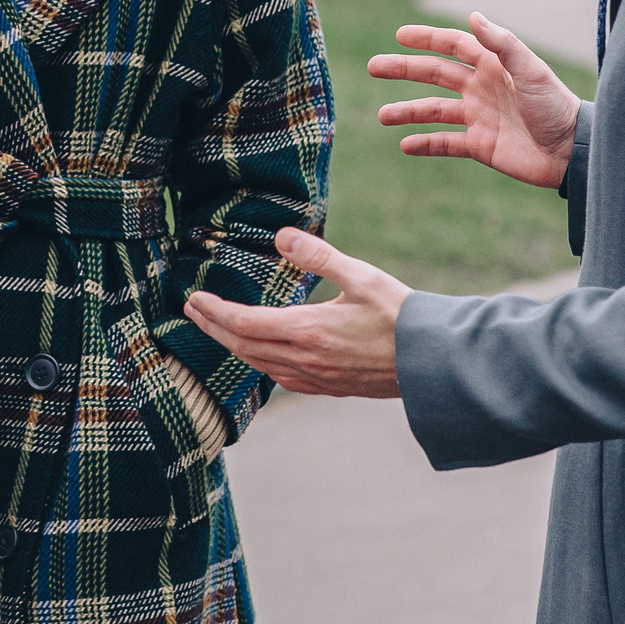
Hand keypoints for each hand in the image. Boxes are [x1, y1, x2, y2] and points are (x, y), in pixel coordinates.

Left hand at [181, 227, 410, 398]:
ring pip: (259, 365)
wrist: (434, 362)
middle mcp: (305, 359)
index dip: (213, 312)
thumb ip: (318, 256)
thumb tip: (281, 236)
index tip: (193, 299)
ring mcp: (316, 378)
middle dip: (211, 329)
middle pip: (242, 347)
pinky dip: (259, 365)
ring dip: (232, 346)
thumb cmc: (401, 315)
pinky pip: (281, 379)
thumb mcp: (362, 276)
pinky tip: (260, 356)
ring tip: (215, 329)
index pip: (243, 323)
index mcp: (308, 330)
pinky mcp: (329, 387)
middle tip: (190, 312)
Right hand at [371, 13, 578, 189]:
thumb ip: (502, 43)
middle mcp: (481, 88)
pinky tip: (405, 145)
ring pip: (434, 110)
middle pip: (435, 74)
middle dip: (404, 69)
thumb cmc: (556, 106)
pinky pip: (446, 143)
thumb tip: (473, 15)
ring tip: (382, 115)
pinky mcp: (480, 146)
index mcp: (492, 65)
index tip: (399, 36)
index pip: (453, 46)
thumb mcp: (530, 70)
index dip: (427, 39)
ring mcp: (479, 117)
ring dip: (408, 111)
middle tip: (374, 66)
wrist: (571, 151)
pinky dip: (425, 144)